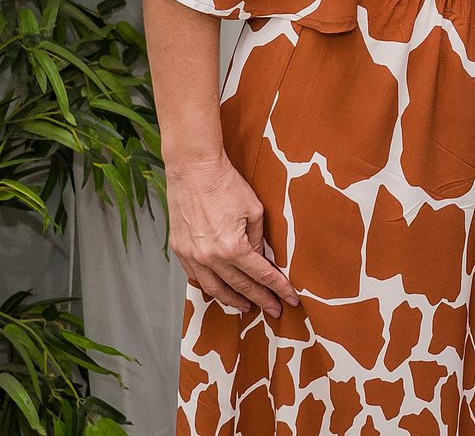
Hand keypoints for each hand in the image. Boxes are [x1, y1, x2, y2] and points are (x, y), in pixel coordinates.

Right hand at [165, 154, 297, 316]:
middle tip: (274, 309)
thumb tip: (258, 259)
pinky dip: (209, 287)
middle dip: (259, 300)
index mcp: (232, 248)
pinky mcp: (179, 250)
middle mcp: (209, 258)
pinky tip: (219, 290)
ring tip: (247, 307)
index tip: (289, 299)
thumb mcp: (255, 211)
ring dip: (232, 300)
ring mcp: (191, 256)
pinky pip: (195, 277)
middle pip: (239, 287)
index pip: (260, 275)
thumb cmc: (227, 185)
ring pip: (214, 288)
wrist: (194, 170)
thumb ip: (258, 239)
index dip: (278, 288)